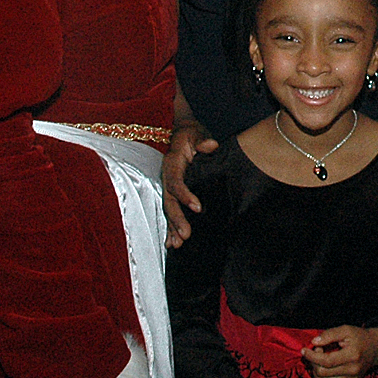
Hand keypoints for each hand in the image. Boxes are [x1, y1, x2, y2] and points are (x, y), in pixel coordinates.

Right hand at [162, 120, 215, 247]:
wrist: (183, 134)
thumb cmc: (191, 135)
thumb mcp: (196, 133)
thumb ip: (202, 140)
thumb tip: (210, 145)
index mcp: (172, 164)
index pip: (176, 182)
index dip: (185, 195)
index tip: (198, 208)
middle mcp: (167, 177)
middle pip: (169, 201)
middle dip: (176, 219)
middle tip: (186, 235)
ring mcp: (169, 186)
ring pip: (169, 210)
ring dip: (172, 228)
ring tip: (177, 245)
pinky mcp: (173, 193)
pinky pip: (171, 211)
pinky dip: (170, 228)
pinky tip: (171, 244)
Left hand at [302, 325, 377, 377]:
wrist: (373, 349)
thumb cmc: (358, 338)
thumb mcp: (346, 330)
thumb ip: (330, 334)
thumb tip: (314, 342)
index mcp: (352, 355)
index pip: (326, 361)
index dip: (311, 356)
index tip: (304, 350)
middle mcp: (353, 371)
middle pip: (322, 373)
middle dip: (313, 362)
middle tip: (316, 352)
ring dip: (315, 372)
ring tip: (319, 361)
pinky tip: (322, 372)